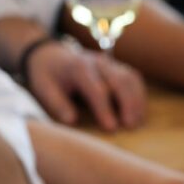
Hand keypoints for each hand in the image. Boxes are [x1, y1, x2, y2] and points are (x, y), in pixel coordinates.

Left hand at [26, 41, 145, 130]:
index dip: (105, 109)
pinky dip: (139, 96)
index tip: (111, 128)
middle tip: (131, 126)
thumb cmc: (48, 76)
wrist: (51, 55)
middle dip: (128, 104)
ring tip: (138, 121)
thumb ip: (57, 104)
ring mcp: (110, 63)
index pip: (96, 89)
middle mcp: (97, 62)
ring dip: (137, 101)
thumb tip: (72, 120)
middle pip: (120, 81)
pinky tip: (139, 112)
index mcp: (78, 67)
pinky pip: (134, 79)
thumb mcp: (44, 89)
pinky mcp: (118, 67)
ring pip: (130, 79)